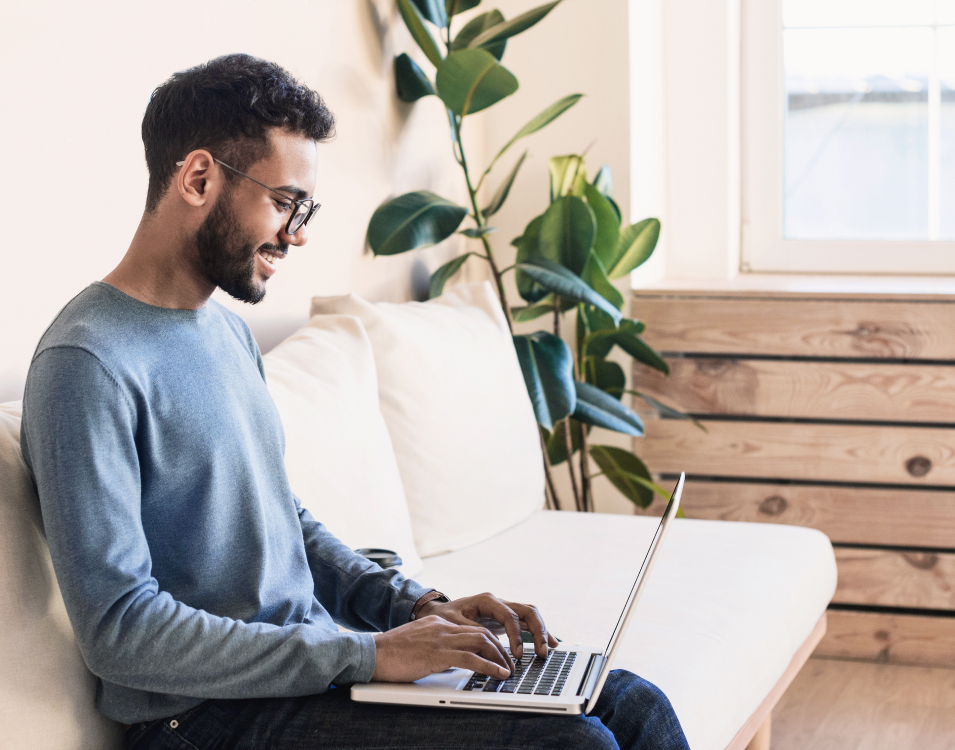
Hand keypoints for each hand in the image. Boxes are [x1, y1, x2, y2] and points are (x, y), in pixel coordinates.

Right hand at [371, 615, 513, 682]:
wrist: (373, 653)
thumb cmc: (390, 654)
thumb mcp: (417, 645)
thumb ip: (434, 648)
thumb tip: (449, 662)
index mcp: (437, 622)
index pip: (471, 628)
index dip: (489, 641)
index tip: (498, 653)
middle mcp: (442, 626)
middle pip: (481, 633)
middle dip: (499, 649)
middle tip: (509, 663)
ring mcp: (441, 638)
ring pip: (482, 642)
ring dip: (499, 658)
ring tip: (508, 671)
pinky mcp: (438, 653)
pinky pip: (471, 658)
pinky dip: (489, 666)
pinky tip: (498, 674)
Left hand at [418, 592, 557, 659]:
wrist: (438, 613)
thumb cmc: (444, 618)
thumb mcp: (453, 624)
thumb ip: (472, 632)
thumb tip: (490, 644)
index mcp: (486, 601)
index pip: (509, 616)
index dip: (516, 635)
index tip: (517, 654)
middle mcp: (498, 603)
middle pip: (526, 610)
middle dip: (538, 631)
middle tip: (542, 652)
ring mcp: (504, 610)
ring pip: (530, 615)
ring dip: (542, 631)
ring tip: (550, 649)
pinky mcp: (506, 619)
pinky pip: (527, 623)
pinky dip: (538, 632)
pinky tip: (550, 644)